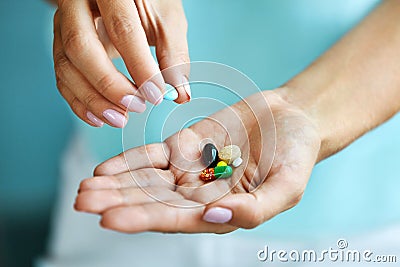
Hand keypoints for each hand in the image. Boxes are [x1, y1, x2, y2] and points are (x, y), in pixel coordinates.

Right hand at [53, 0, 189, 127]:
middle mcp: (77, 5)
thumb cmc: (147, 2)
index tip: (156, 94)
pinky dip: (79, 102)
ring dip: (92, 100)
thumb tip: (179, 93)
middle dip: (109, 85)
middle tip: (136, 106)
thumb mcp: (166, 18)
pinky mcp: (61, 45)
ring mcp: (63, 25)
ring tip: (120, 119)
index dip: (139, 66)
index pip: (122, 29)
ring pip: (66, 66)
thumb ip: (174, 54)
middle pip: (81, 47)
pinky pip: (62, 77)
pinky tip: (100, 118)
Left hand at [74, 90, 320, 232]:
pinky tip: (104, 169)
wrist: (292, 118)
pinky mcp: (184, 146)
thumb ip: (256, 208)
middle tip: (83, 202)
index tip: (110, 219)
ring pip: (146, 181)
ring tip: (84, 189)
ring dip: (115, 185)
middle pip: (152, 202)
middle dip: (118, 202)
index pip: (177, 219)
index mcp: (221, 210)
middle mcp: (199, 195)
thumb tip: (215, 215)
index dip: (144, 219)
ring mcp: (189, 170)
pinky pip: (152, 156)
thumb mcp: (288, 185)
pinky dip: (129, 161)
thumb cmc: (296, 153)